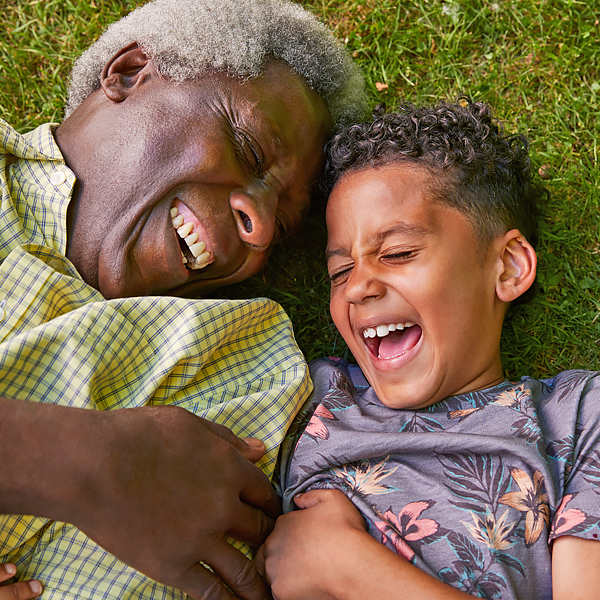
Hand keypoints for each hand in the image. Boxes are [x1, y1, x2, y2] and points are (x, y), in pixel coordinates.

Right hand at [0, 400, 280, 599]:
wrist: (92, 465)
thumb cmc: (137, 434)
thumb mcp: (188, 424)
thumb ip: (226, 439)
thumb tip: (259, 448)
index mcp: (230, 469)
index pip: (266, 493)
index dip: (270, 504)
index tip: (270, 513)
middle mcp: (224, 506)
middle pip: (260, 529)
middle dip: (268, 539)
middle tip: (272, 550)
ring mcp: (201, 539)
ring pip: (244, 569)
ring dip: (260, 583)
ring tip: (270, 594)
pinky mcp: (173, 566)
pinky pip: (211, 591)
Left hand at [256, 489, 366, 599]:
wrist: (355, 567)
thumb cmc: (345, 532)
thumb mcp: (333, 499)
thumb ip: (311, 496)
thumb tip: (298, 500)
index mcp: (283, 523)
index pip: (278, 531)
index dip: (292, 537)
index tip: (306, 543)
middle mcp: (273, 546)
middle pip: (270, 552)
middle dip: (282, 555)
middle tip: (303, 560)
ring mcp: (274, 571)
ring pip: (272, 573)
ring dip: (283, 573)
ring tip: (306, 574)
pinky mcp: (279, 593)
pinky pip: (278, 592)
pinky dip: (289, 591)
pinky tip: (306, 586)